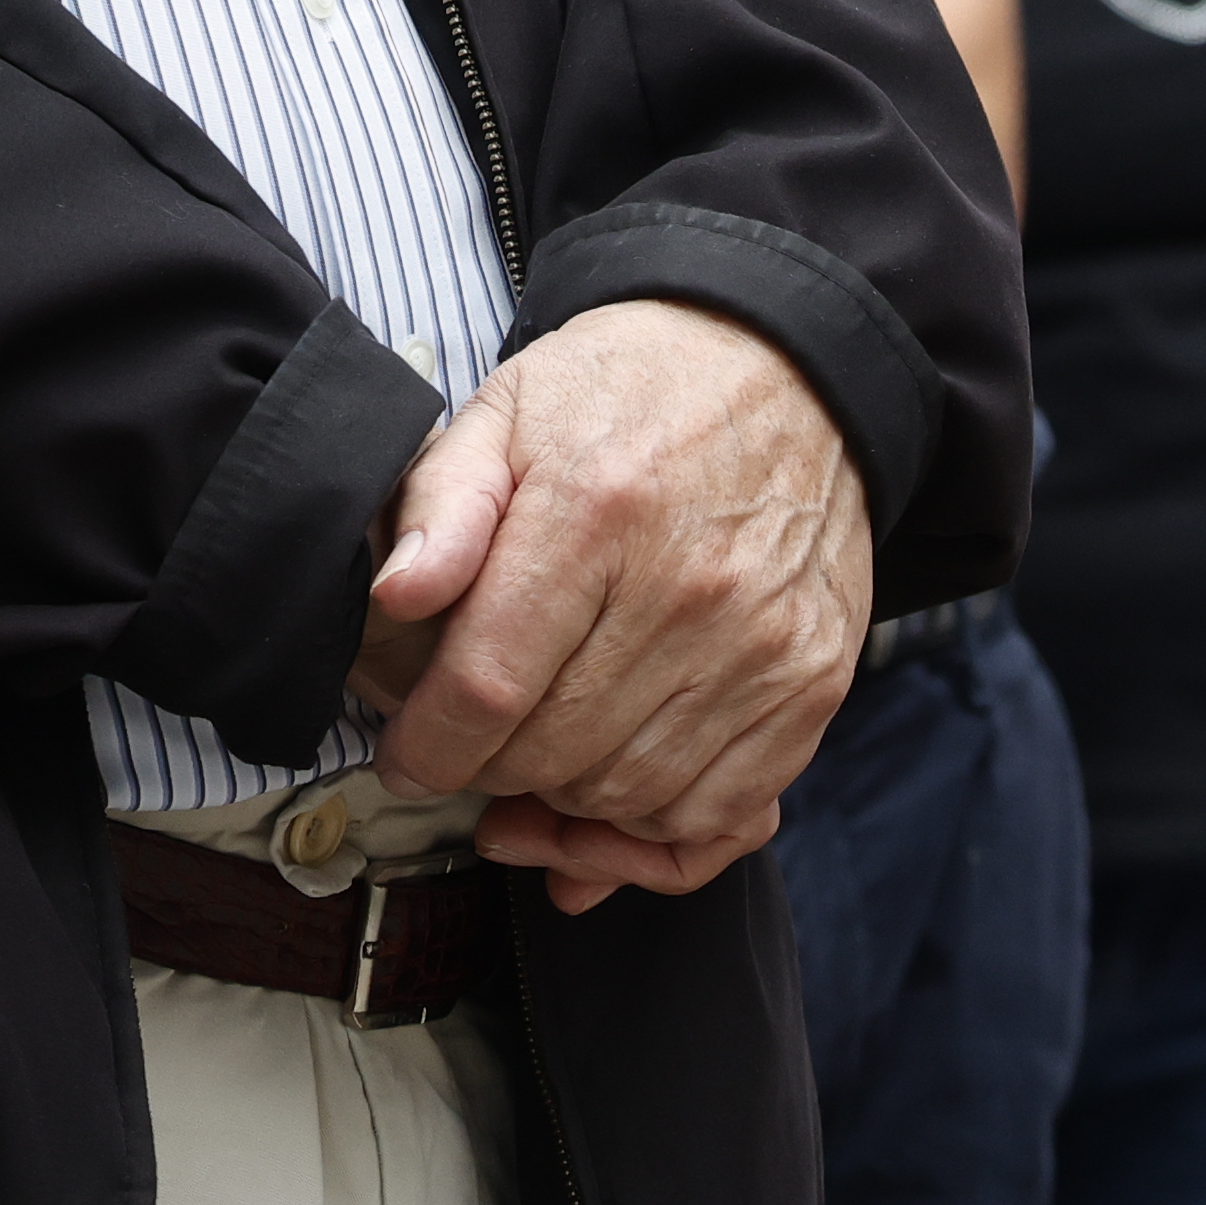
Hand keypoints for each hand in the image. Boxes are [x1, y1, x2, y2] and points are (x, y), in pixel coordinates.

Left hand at [356, 299, 871, 905]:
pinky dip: (653, 835)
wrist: (785, 369)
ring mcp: (762, 645)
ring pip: (629, 800)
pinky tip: (612, 803)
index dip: (428, 748)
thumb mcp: (507, 413)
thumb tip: (394, 598)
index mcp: (595, 511)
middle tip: (472, 749)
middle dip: (489, 772)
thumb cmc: (628, 395)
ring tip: (536, 772)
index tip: (404, 761)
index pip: (488, 686)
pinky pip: (720, 816)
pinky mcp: (811, 684)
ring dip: (566, 809)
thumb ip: (439, 505)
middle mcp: (689, 590)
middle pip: (554, 756)